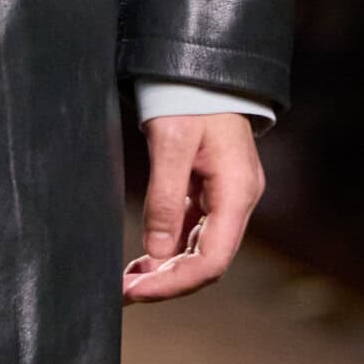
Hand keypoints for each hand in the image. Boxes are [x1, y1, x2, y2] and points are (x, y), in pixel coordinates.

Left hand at [123, 112, 263, 302]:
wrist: (201, 70)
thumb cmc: (189, 97)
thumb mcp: (170, 142)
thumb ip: (165, 198)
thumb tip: (155, 252)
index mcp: (237, 193)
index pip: (211, 261)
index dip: (174, 283)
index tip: (136, 292)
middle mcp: (238, 201)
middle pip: (207, 262)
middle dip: (166, 282)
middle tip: (125, 293)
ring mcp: (228, 198)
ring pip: (199, 251)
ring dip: (165, 270)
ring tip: (128, 282)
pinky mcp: (213, 191)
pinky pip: (193, 232)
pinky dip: (168, 249)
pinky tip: (144, 259)